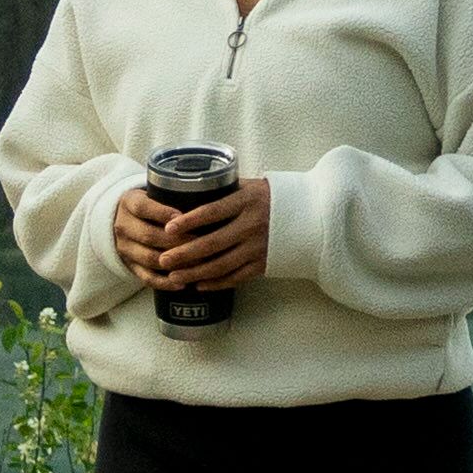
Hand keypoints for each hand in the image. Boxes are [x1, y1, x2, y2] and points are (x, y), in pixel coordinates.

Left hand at [117, 171, 274, 294]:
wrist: (309, 217)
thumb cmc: (272, 198)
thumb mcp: (251, 186)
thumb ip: (224, 191)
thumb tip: (190, 191)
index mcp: (246, 201)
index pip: (212, 211)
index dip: (188, 221)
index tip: (168, 228)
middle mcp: (252, 225)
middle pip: (212, 243)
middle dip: (184, 253)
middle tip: (163, 259)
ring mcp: (258, 247)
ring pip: (221, 265)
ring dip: (195, 273)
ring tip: (174, 277)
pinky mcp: (263, 264)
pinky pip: (235, 277)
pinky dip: (216, 283)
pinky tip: (199, 285)